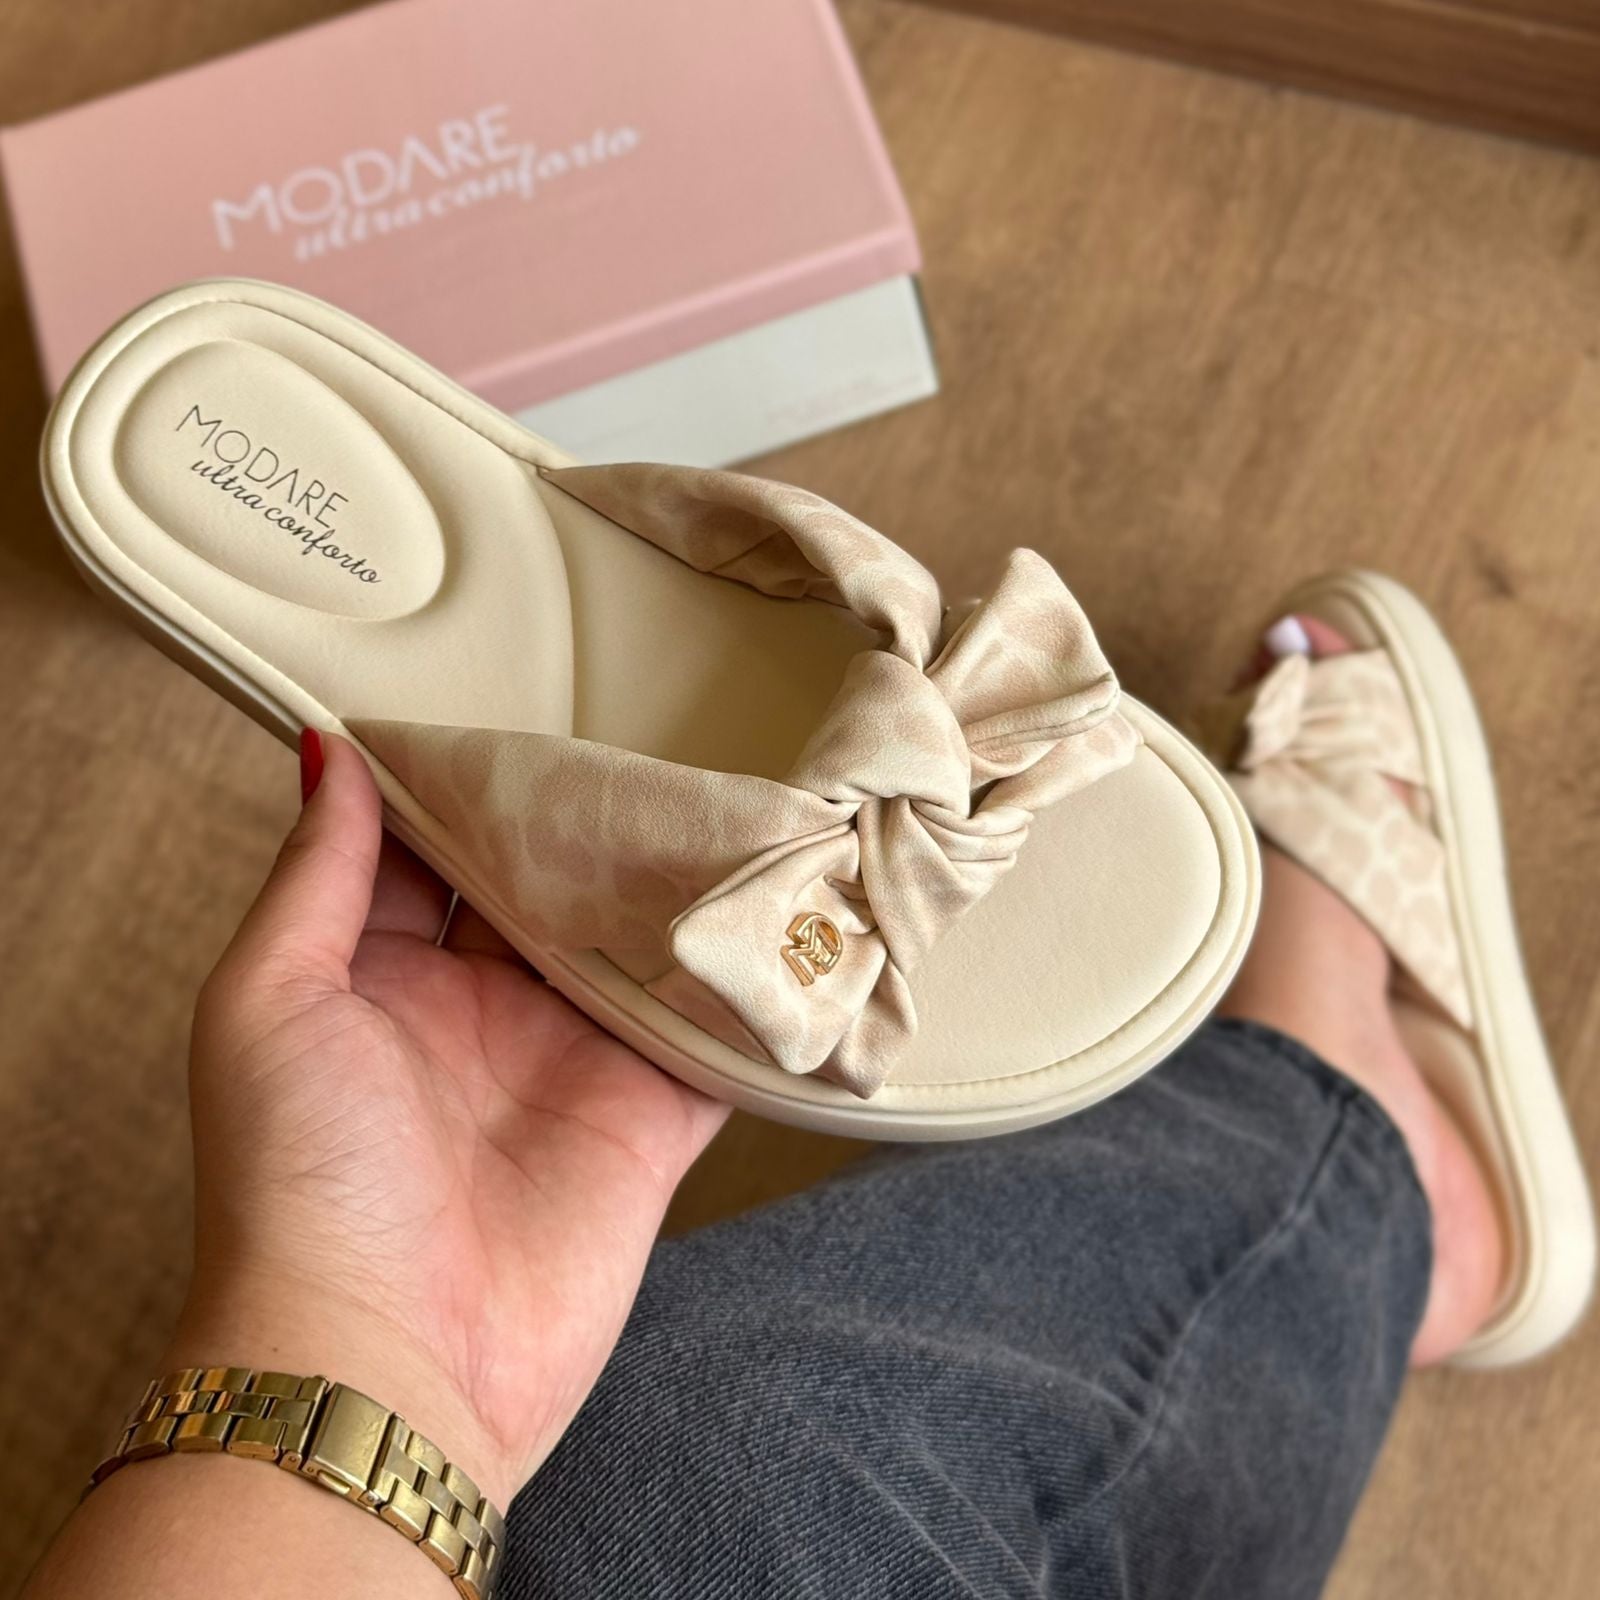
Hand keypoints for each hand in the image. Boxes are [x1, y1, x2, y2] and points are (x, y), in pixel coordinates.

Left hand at [174, 733, 728, 1506]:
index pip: (438, 856)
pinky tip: (775, 913)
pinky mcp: (649, 1116)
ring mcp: (572, 1062)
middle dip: (584, 826)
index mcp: (385, 980)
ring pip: (636, 945)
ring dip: (670, 888)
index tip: (514, 723)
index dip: (472, 790)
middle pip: (549, 890)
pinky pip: (710, 1032)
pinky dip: (742, 983)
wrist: (386, 1363)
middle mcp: (483, 1013)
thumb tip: (330, 756)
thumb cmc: (297, 1187)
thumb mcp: (267, 1005)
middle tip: (633, 751)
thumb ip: (316, 879)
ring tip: (716, 802)